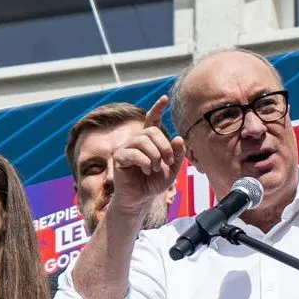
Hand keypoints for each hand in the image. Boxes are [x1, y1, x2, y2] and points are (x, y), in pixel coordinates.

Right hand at [109, 95, 185, 216]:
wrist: (141, 199)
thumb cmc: (154, 183)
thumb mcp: (172, 169)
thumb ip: (177, 154)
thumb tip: (179, 138)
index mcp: (149, 141)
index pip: (152, 119)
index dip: (157, 108)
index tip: (165, 98)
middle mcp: (137, 140)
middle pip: (152, 131)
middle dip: (165, 147)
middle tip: (168, 162)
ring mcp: (127, 147)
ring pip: (143, 140)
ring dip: (155, 156)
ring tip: (156, 168)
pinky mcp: (119, 157)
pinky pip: (134, 153)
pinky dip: (145, 162)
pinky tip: (146, 171)